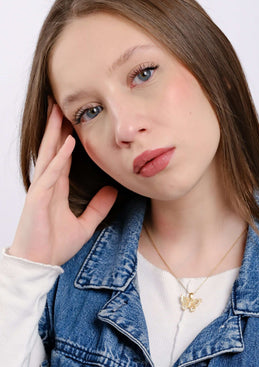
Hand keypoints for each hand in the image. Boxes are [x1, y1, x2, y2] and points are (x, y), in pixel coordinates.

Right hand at [8, 101, 117, 265]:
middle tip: (62, 103)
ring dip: (55, 132)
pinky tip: (67, 142)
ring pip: (49, 153)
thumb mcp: (85, 223)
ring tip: (59, 110)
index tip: (75, 121)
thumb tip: (113, 191)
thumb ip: (98, 207)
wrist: (41, 263)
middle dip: (57, 126)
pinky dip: (60, 156)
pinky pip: (51, 172)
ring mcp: (41, 188)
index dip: (68, 137)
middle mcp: (48, 183)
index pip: (63, 156)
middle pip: (54, 148)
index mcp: (57, 187)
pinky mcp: (38, 197)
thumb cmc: (55, 244)